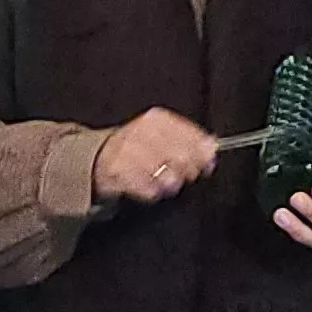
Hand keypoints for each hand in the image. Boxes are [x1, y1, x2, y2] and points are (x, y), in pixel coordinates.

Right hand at [94, 108, 216, 204]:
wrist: (99, 155)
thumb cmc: (138, 147)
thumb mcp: (164, 136)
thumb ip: (190, 140)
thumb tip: (213, 146)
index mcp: (156, 120)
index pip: (188, 135)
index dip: (202, 153)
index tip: (207, 165)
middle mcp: (141, 132)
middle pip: (179, 156)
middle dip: (188, 170)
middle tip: (188, 176)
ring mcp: (127, 151)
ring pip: (164, 174)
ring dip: (171, 183)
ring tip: (168, 183)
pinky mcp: (116, 172)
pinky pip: (146, 188)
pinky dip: (153, 192)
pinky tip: (152, 188)